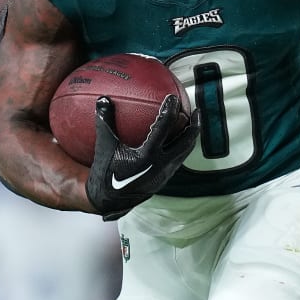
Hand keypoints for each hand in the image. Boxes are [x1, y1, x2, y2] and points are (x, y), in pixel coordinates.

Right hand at [85, 94, 199, 220]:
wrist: (109, 200)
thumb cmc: (105, 172)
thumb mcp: (104, 146)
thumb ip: (105, 121)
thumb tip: (103, 98)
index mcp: (146, 157)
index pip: (164, 129)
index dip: (170, 111)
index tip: (173, 98)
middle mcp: (160, 166)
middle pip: (185, 142)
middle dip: (193, 125)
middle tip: (196, 110)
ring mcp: (165, 173)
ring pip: (185, 152)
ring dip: (191, 136)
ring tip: (194, 123)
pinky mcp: (165, 178)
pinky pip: (178, 158)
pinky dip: (182, 146)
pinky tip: (179, 138)